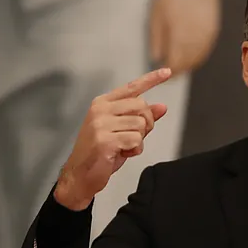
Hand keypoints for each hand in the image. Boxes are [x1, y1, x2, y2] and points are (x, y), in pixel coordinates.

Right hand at [54, 68, 171, 209]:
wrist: (80, 176)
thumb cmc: (101, 153)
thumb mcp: (123, 131)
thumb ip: (141, 118)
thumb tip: (162, 107)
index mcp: (103, 103)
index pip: (132, 87)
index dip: (151, 79)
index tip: (167, 71)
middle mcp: (101, 109)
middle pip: (141, 106)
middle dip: (146, 124)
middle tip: (134, 137)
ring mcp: (101, 124)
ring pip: (140, 124)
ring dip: (139, 139)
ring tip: (124, 146)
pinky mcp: (104, 139)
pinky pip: (135, 139)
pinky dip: (135, 149)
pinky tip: (122, 153)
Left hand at [149, 0, 220, 75]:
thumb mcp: (157, 14)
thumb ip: (157, 39)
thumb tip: (157, 58)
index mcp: (180, 37)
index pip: (176, 64)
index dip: (169, 72)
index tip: (162, 75)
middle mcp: (197, 39)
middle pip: (188, 64)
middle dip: (179, 70)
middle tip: (170, 72)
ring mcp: (208, 34)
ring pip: (199, 58)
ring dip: (189, 64)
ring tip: (179, 64)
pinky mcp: (214, 29)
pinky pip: (206, 49)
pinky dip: (198, 55)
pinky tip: (191, 53)